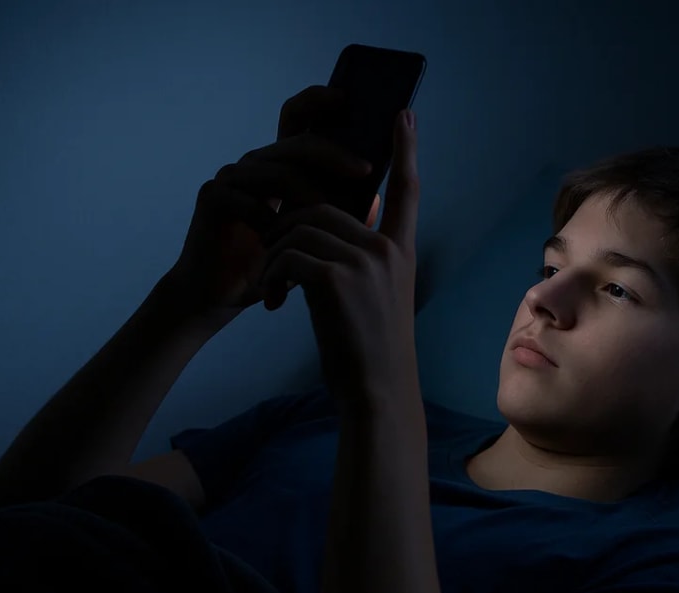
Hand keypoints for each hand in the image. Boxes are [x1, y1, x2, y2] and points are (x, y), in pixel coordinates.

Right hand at [160, 86, 381, 320]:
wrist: (221, 294)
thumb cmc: (272, 264)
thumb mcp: (313, 237)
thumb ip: (339, 214)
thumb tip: (380, 200)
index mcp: (281, 164)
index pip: (299, 119)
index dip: (318, 100)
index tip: (348, 97)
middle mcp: (256, 162)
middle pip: (299, 143)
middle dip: (335, 153)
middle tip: (365, 170)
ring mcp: (232, 177)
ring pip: (279, 172)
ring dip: (310, 196)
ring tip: (331, 219)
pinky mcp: (213, 198)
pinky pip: (249, 202)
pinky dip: (273, 223)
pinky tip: (286, 242)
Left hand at [258, 109, 418, 403]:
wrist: (376, 391)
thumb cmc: (369, 352)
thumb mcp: (375, 298)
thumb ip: (361, 261)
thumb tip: (322, 233)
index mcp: (399, 252)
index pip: (407, 191)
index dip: (404, 151)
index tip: (403, 115)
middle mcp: (386, 250)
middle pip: (322, 209)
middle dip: (287, 231)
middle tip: (274, 267)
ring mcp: (365, 262)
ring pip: (298, 230)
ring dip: (274, 256)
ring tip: (274, 290)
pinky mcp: (336, 279)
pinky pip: (287, 255)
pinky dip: (271, 276)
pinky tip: (275, 302)